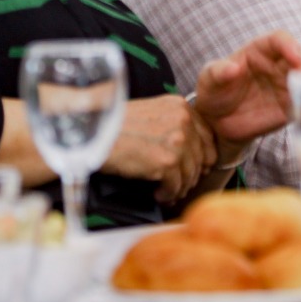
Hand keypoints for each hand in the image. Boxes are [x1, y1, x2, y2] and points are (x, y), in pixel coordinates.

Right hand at [102, 94, 216, 202]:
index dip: (203, 155)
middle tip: (179, 185)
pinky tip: (157, 194)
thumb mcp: (151, 113)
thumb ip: (173, 124)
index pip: (207, 135)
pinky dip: (167, 194)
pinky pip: (175, 186)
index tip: (197, 167)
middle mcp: (183, 120)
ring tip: (167, 192)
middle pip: (201, 157)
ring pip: (190, 174)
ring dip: (179, 187)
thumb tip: (191, 150)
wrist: (93, 134)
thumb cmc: (115, 126)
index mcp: (180, 106)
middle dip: (190, 175)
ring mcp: (177, 141)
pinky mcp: (167, 162)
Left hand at [193, 31, 300, 156]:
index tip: (295, 57)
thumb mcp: (209, 79)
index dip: (289, 45)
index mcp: (260, 50)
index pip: (280, 40)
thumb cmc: (214, 92)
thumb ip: (218, 72)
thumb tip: (233, 68)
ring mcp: (287, 87)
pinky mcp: (290, 109)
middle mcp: (279, 65)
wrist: (217, 123)